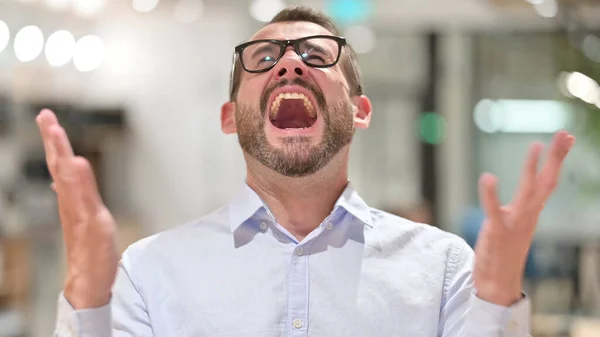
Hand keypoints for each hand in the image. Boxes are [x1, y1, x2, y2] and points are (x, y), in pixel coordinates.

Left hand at [36, 109, 118, 308]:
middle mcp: (69, 201)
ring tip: (54, 136)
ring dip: (58, 153)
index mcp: (73, 198)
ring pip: (61, 175)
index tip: (50, 119)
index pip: (63, 163)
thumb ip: (84, 190)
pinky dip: (65, 177)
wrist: (88, 281)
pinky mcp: (77, 218)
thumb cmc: (94, 256)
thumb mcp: (94, 221)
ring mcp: (72, 209)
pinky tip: (64, 176)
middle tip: (46, 117)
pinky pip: (68, 190)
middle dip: (53, 140)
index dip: (57, 141)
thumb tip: (74, 160)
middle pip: (59, 165)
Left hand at [473, 130, 574, 305]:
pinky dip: (491, 194)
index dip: (556, 159)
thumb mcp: (516, 223)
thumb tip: (527, 191)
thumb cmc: (504, 251)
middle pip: (546, 182)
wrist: (498, 284)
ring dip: (532, 169)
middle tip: (565, 134)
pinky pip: (494, 210)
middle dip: (555, 158)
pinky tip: (488, 177)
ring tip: (537, 145)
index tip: (567, 137)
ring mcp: (514, 223)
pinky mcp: (497, 231)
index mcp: (532, 212)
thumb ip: (521, 207)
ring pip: (527, 193)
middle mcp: (528, 215)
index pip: (548, 181)